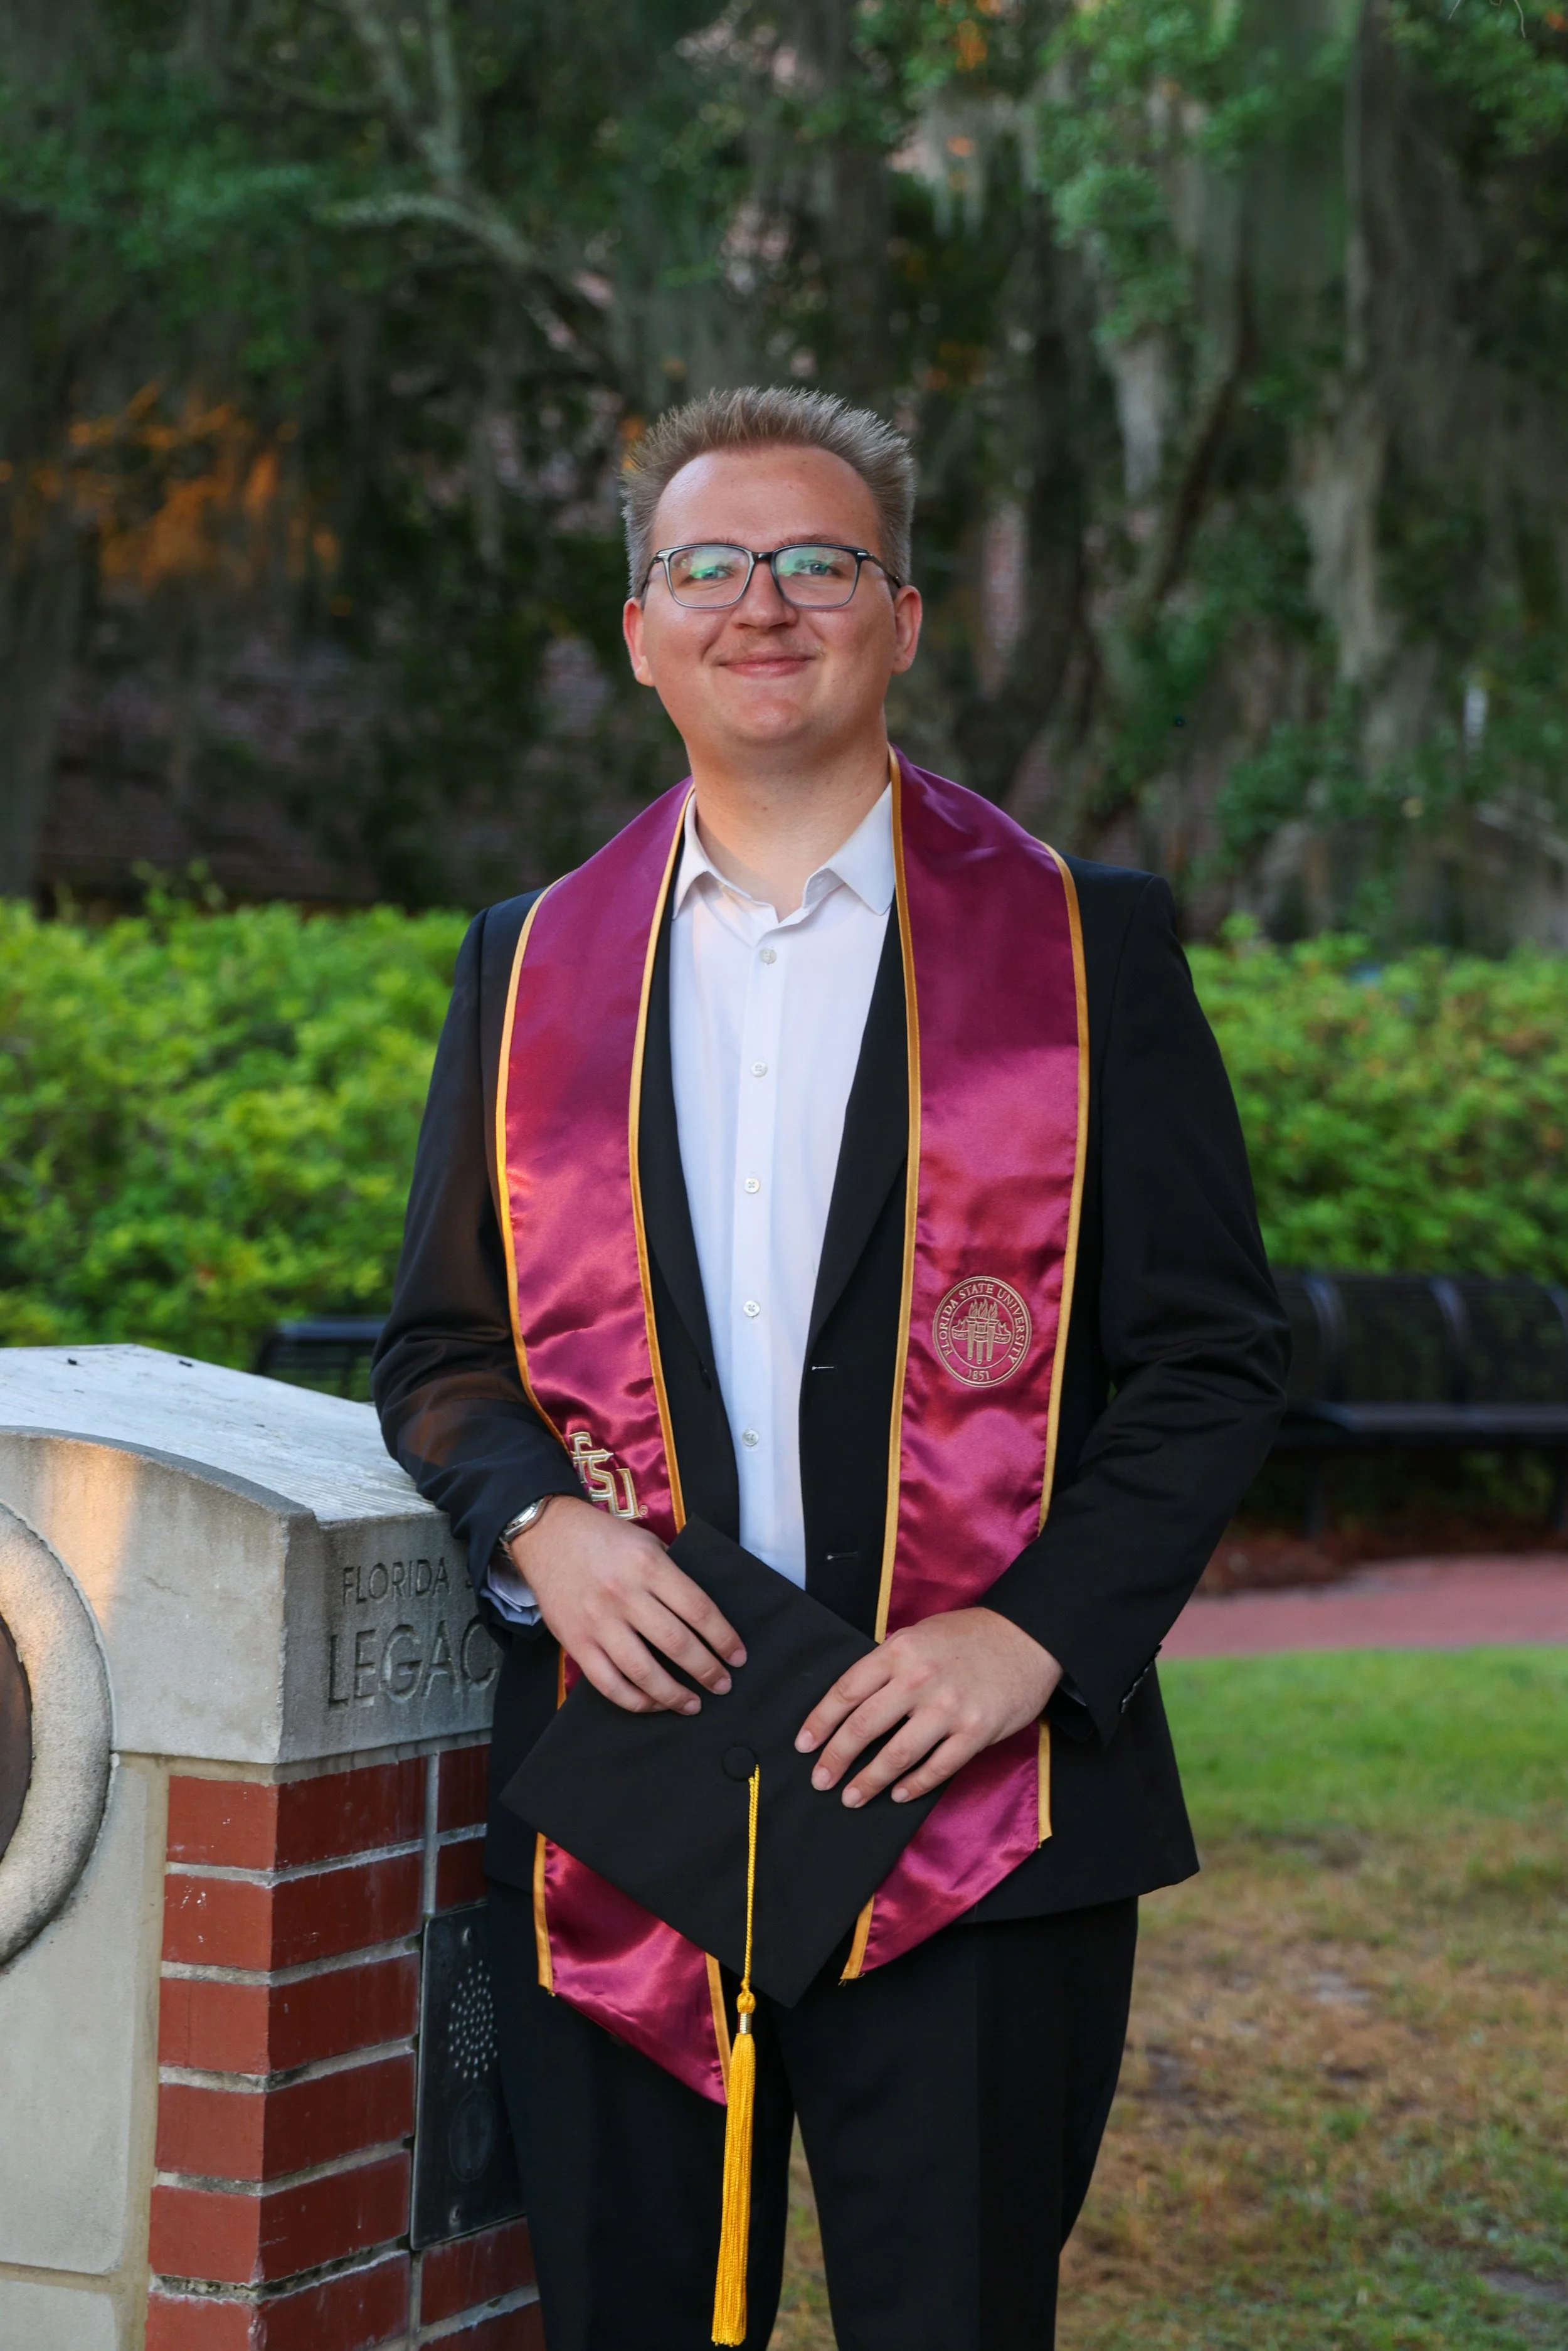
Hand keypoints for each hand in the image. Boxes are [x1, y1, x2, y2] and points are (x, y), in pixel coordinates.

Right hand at [511, 1496, 745, 1715]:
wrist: (548, 1534)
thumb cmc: (603, 1537)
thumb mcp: (646, 1541)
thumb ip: (672, 1574)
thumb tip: (701, 1614)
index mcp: (649, 1565)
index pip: (698, 1609)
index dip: (723, 1638)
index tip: (737, 1656)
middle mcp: (625, 1594)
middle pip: (676, 1643)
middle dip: (707, 1670)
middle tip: (723, 1684)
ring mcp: (598, 1621)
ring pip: (643, 1671)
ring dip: (674, 1694)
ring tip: (693, 1704)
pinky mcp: (576, 1642)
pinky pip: (608, 1683)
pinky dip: (635, 1700)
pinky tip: (653, 1703)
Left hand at [795, 1608, 1062, 1807]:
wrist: (1027, 1638)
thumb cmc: (967, 1637)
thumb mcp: (919, 1635)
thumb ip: (887, 1665)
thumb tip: (852, 1703)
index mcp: (899, 1651)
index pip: (846, 1691)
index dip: (820, 1722)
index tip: (804, 1745)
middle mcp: (919, 1678)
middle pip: (864, 1727)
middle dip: (836, 1758)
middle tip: (819, 1780)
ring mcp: (949, 1707)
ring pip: (897, 1754)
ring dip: (869, 1780)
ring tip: (851, 1797)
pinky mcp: (976, 1731)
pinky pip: (938, 1767)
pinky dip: (914, 1785)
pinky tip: (898, 1794)